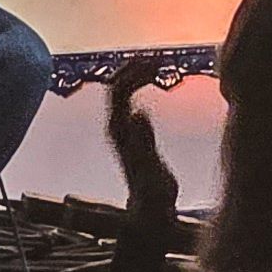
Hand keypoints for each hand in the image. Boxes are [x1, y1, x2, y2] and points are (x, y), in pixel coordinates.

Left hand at [105, 66, 181, 229]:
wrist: (149, 212)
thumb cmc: (153, 196)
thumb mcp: (151, 168)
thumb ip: (144, 142)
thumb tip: (137, 111)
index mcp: (119, 132)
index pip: (118, 93)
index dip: (132, 75)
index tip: (153, 64)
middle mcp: (116, 128)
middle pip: (115, 88)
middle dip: (133, 69)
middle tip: (156, 59)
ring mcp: (120, 130)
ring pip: (120, 93)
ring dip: (135, 75)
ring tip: (155, 64)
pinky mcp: (128, 132)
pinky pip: (128, 99)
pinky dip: (138, 84)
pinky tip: (153, 80)